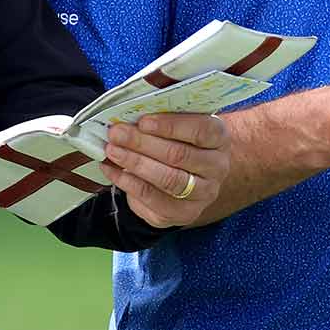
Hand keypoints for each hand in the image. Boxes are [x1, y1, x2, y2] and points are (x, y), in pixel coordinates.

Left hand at [101, 113, 229, 227]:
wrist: (190, 174)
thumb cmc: (179, 140)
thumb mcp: (177, 124)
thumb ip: (159, 118)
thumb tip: (126, 115)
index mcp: (219, 137)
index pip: (200, 130)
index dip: (170, 126)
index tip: (143, 121)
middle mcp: (217, 167)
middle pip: (179, 155)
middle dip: (142, 143)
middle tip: (116, 134)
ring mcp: (203, 193)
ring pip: (168, 180)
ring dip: (135, 163)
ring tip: (112, 151)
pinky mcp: (184, 213)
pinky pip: (153, 199)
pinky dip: (128, 183)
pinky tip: (111, 169)